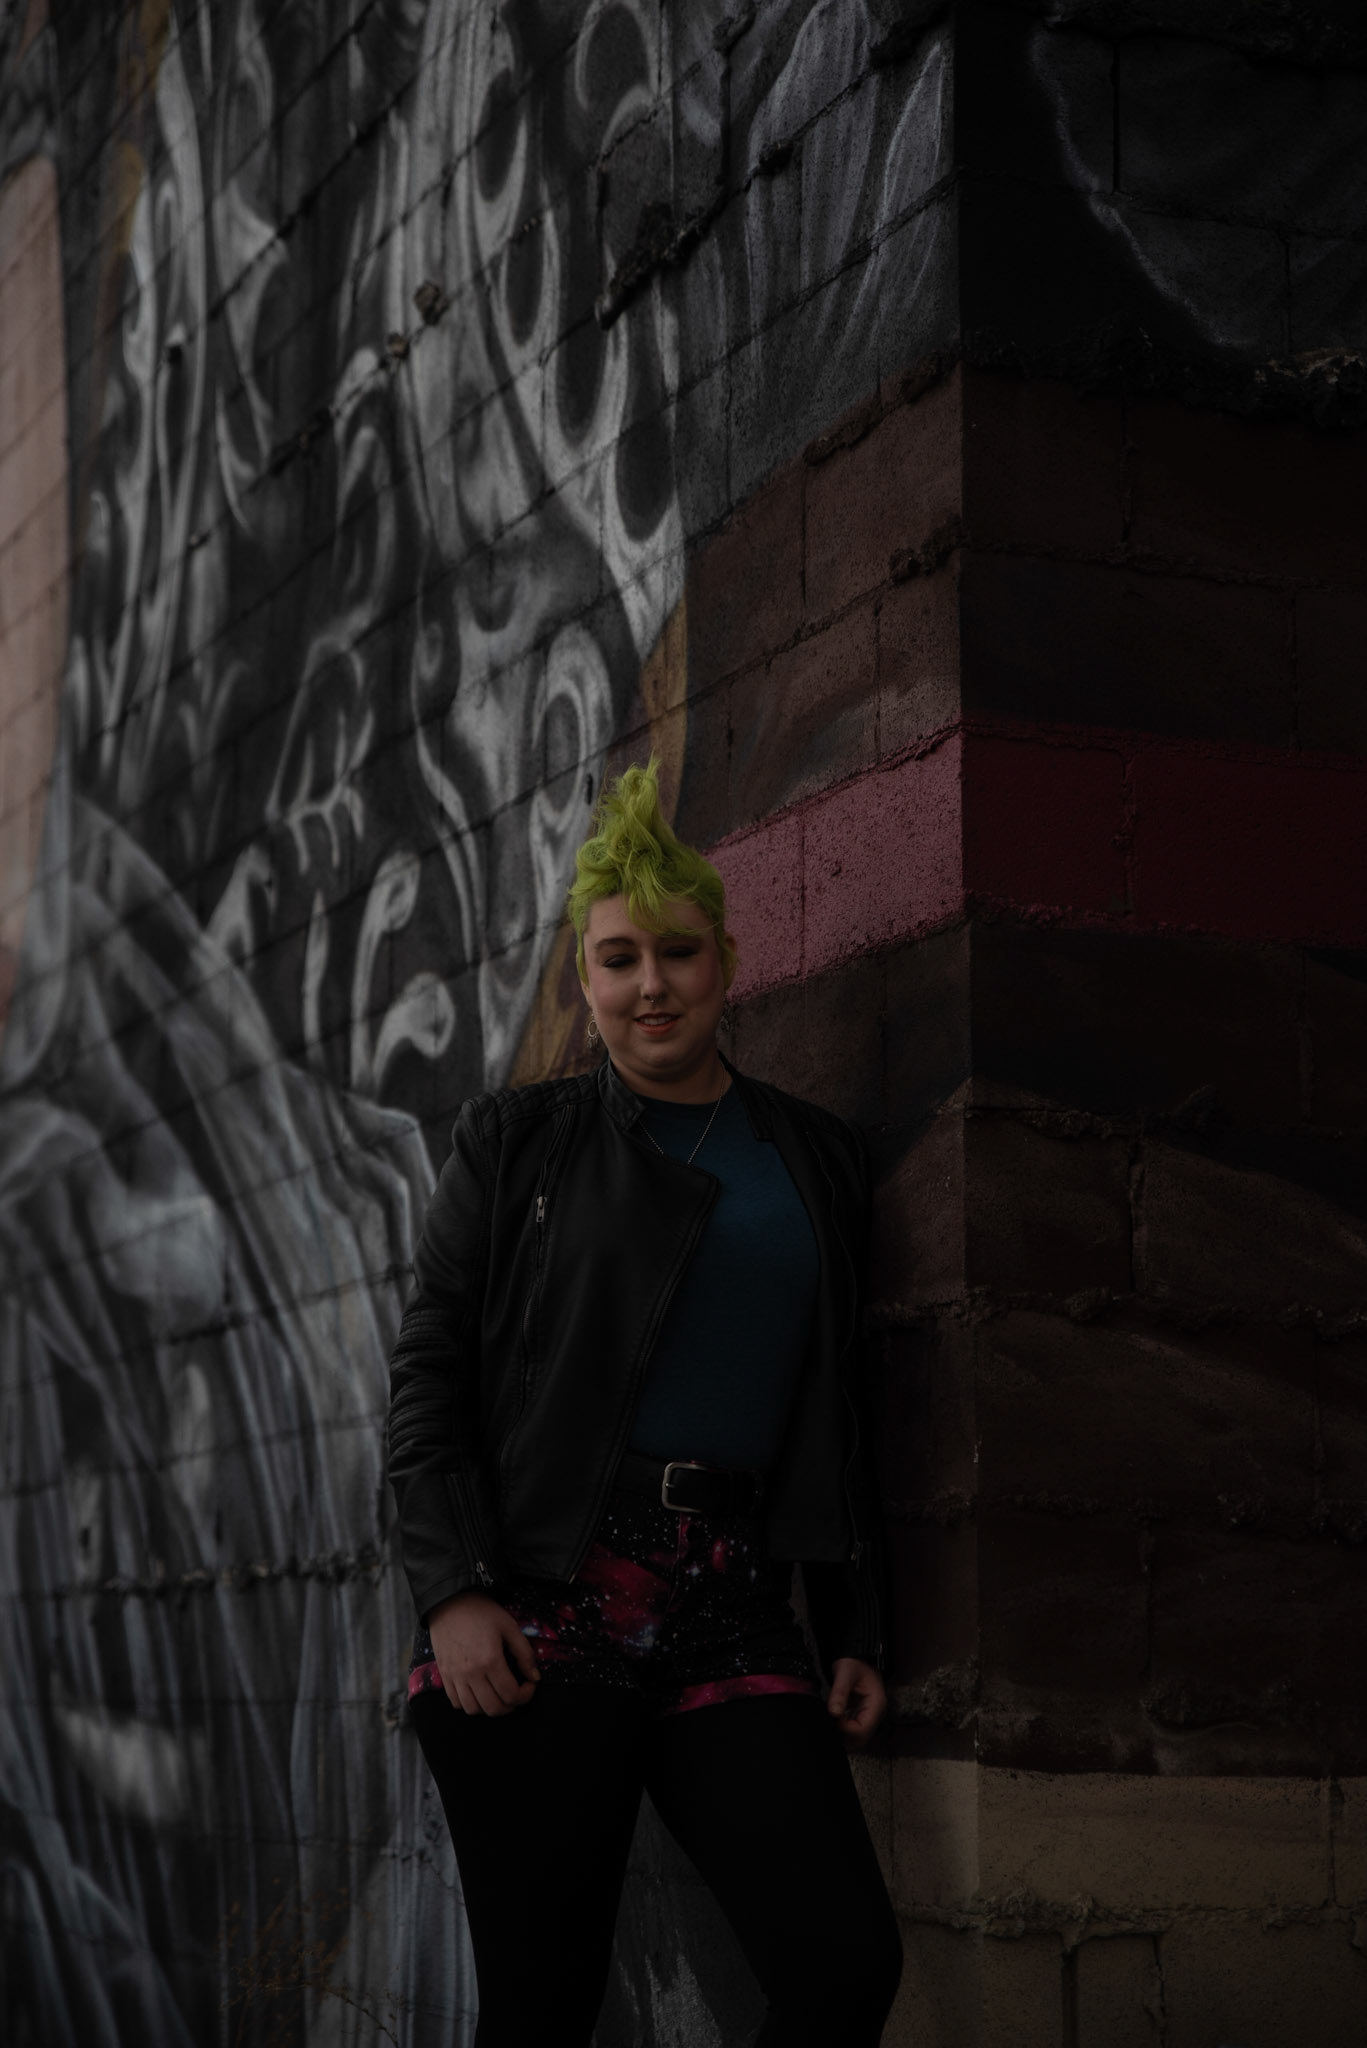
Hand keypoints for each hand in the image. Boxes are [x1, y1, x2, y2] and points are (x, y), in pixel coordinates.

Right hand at [428, 1591, 541, 1715]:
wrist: (449, 1602)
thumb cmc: (481, 1612)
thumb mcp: (509, 1626)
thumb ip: (525, 1653)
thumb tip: (535, 1676)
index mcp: (490, 1660)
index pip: (511, 1695)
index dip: (526, 1695)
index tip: (529, 1684)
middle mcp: (471, 1673)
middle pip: (494, 1708)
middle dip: (511, 1705)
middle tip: (516, 1692)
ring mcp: (455, 1676)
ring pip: (474, 1710)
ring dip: (490, 1707)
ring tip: (497, 1693)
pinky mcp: (444, 1675)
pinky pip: (457, 1703)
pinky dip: (470, 1704)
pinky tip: (479, 1692)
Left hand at [827, 1657, 885, 1744]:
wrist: (856, 1657)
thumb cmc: (854, 1662)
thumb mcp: (846, 1672)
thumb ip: (840, 1692)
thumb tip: (834, 1712)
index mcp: (877, 1703)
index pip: (864, 1728)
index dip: (847, 1729)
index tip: (834, 1721)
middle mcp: (876, 1712)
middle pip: (862, 1738)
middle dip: (845, 1737)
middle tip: (830, 1726)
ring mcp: (870, 1715)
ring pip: (858, 1737)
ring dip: (844, 1736)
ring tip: (831, 1725)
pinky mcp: (862, 1715)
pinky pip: (854, 1729)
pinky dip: (844, 1731)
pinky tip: (834, 1724)